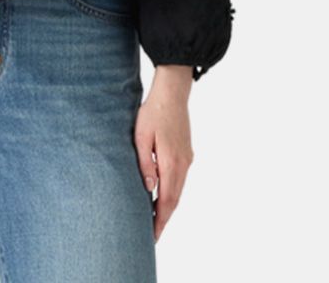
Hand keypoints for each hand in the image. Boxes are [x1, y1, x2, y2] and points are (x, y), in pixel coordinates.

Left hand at [133, 65, 194, 241]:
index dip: (160, 219)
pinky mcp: (187, 153)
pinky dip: (173, 192)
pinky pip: (180, 179)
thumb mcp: (141, 136)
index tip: (153, 235)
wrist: (172, 93)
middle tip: (153, 235)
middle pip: (175, 199)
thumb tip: (149, 188)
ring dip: (168, 206)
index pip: (167, 199)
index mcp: (171, 161)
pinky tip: (163, 196)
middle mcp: (183, 163)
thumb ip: (144, 163)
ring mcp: (187, 158)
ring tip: (155, 220)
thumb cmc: (153, 112)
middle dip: (164, 218)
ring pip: (179, 190)